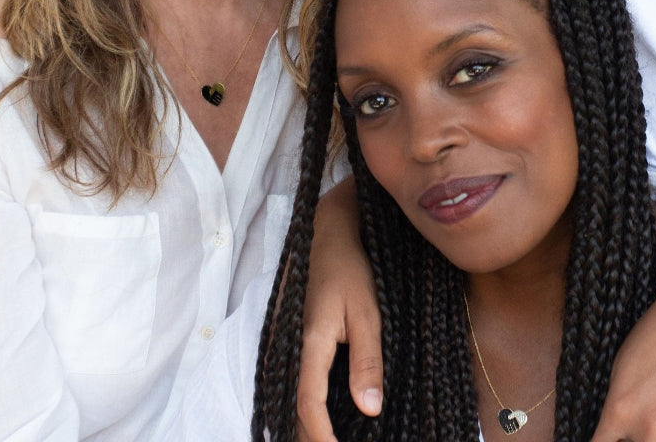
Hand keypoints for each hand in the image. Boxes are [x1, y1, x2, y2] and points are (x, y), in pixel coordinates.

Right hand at [296, 179, 383, 441]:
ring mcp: (286, 343)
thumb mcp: (368, 314)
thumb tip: (369, 410)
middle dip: (312, 437)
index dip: (321, 436)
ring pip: (289, 397)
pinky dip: (304, 406)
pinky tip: (322, 418)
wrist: (328, 234)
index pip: (308, 404)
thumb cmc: (351, 270)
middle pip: (293, 408)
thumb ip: (367, 361)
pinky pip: (291, 382)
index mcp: (310, 342)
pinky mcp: (290, 339)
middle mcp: (290, 347)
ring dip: (306, 424)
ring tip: (330, 438)